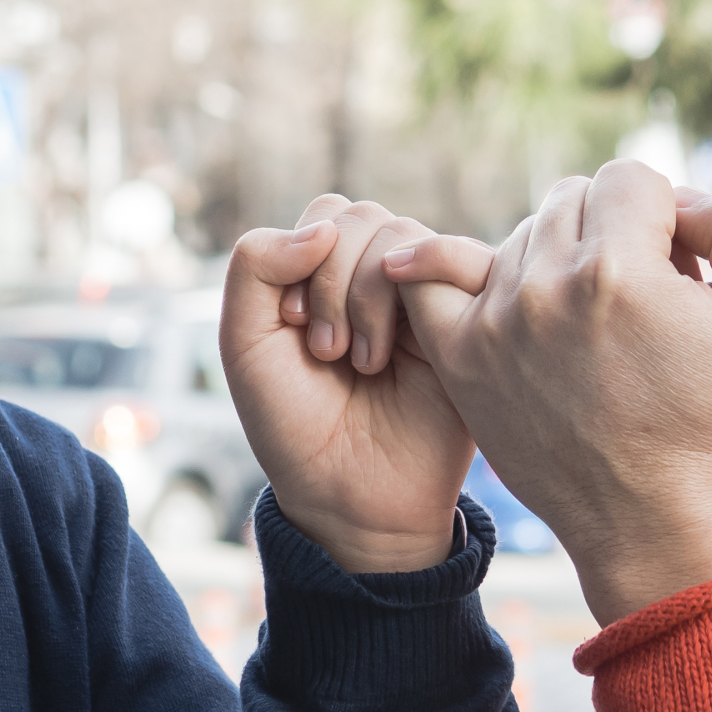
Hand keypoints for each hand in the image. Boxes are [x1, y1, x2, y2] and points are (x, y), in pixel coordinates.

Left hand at [220, 195, 474, 572]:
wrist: (352, 497)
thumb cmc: (295, 426)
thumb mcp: (244, 343)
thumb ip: (254, 266)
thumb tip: (322, 226)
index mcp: (329, 274)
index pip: (326, 214)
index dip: (303, 260)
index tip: (292, 328)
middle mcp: (382, 279)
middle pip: (363, 217)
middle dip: (332, 281)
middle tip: (327, 352)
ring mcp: (427, 298)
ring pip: (404, 236)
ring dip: (369, 297)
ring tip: (364, 363)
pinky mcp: (467, 319)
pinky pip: (459, 260)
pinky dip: (420, 289)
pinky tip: (395, 352)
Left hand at [382, 162, 711, 624]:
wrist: (658, 521)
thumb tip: (681, 199)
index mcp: (619, 270)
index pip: (632, 178)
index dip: (668, 218)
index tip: (682, 275)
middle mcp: (545, 288)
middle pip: (574, 198)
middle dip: (617, 233)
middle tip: (644, 301)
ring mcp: (495, 323)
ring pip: (522, 234)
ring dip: (561, 258)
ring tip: (596, 320)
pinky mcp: (462, 357)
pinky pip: (429, 275)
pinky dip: (436, 261)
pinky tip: (451, 267)